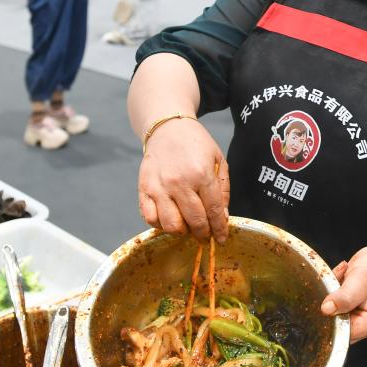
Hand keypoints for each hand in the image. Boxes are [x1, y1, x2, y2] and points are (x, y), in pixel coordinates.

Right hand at [138, 118, 229, 241]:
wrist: (168, 128)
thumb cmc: (196, 144)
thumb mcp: (219, 160)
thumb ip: (223, 190)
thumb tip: (222, 218)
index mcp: (202, 174)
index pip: (214, 211)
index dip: (219, 229)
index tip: (221, 238)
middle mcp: (180, 182)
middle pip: (194, 222)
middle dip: (203, 234)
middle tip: (205, 235)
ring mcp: (159, 187)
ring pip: (171, 225)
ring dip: (182, 231)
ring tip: (187, 226)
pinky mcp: (144, 189)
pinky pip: (150, 218)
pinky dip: (160, 224)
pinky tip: (170, 218)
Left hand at [320, 240, 366, 342]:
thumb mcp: (363, 278)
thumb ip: (346, 296)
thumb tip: (326, 310)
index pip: (341, 332)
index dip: (329, 317)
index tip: (327, 297)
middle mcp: (365, 324)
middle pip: (335, 321)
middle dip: (330, 300)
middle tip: (338, 277)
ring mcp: (359, 315)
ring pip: (334, 310)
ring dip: (332, 290)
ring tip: (345, 272)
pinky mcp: (354, 306)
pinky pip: (337, 301)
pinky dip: (336, 286)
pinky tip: (345, 273)